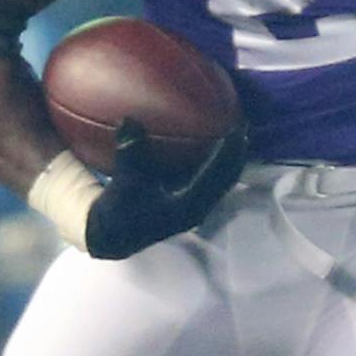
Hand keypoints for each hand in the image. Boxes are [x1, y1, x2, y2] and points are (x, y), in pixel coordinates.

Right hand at [84, 119, 247, 259]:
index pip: (217, 176)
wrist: (112, 235)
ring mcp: (195, 207)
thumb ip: (131, 152)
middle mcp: (198, 208)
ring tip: (234, 132)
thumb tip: (130, 120)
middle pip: (226, 178)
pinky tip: (212, 144)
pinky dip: (215, 163)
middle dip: (237, 152)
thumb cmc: (119, 211)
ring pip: (221, 180)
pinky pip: (210, 180)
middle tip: (242, 124)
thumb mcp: (124, 180)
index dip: (229, 152)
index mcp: (189, 206)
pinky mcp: (189, 204)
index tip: (238, 128)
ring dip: (229, 158)